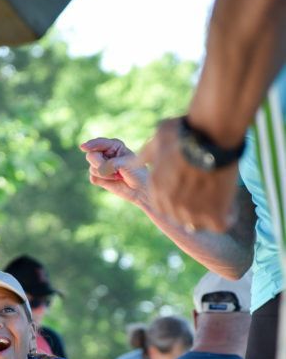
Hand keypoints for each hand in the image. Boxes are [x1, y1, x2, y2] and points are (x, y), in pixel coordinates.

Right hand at [80, 136, 147, 203]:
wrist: (139, 188)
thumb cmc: (136, 172)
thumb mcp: (125, 164)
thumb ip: (110, 164)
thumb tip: (97, 171)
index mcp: (114, 145)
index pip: (98, 143)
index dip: (91, 145)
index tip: (83, 148)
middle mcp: (105, 153)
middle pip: (91, 156)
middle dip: (100, 164)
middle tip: (115, 171)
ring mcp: (101, 165)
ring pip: (92, 168)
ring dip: (105, 175)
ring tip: (118, 176)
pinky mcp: (99, 177)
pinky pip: (92, 178)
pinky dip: (102, 181)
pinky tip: (113, 180)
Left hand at [139, 117, 239, 231]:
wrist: (212, 134)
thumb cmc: (185, 133)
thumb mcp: (158, 140)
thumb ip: (144, 156)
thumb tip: (128, 164)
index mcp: (156, 190)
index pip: (162, 204)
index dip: (176, 197)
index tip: (189, 186)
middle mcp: (171, 205)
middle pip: (180, 215)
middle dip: (190, 206)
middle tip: (206, 190)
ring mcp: (192, 213)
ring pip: (199, 222)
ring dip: (207, 213)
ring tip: (219, 196)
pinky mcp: (214, 216)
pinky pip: (219, 225)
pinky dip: (226, 217)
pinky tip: (230, 207)